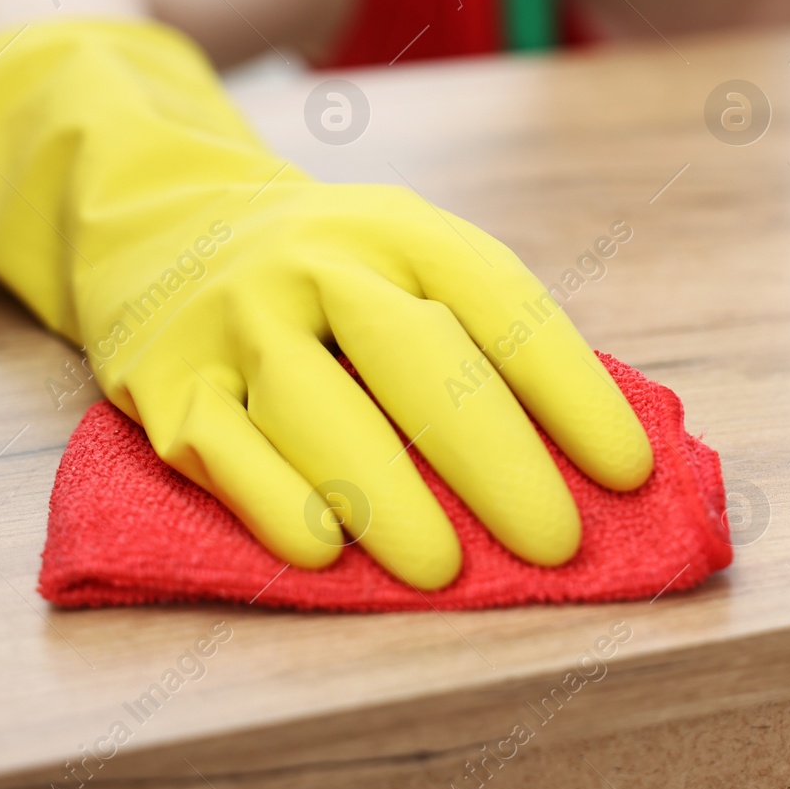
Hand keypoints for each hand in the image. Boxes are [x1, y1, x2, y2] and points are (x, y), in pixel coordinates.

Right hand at [93, 180, 653, 589]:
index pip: (501, 304)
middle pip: (415, 357)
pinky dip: (271, 499)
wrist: (165, 218)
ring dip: (384, 492)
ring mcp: (235, 317)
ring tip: (443, 570)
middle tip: (554, 542)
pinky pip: (219, 444)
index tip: (627, 473)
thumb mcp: (409, 258)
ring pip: (313, 405)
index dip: (571, 390)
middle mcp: (317, 263)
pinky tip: (322, 548)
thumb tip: (584, 465)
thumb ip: (480, 337)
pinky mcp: (162, 378)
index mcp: (401, 231)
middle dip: (494, 457)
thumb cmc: (333, 271)